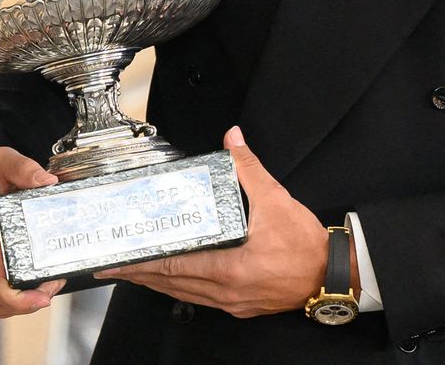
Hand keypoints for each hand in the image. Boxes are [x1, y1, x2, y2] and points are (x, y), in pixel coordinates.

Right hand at [0, 147, 65, 318]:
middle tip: (54, 286)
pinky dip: (10, 296)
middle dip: (25, 302)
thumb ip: (23, 167)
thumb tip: (47, 181)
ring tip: (48, 285)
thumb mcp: (1, 161)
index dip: (15, 294)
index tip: (41, 296)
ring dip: (19, 302)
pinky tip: (32, 283)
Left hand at [95, 126, 327, 317]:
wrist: (330, 273)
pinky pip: (201, 299)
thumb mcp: (276, 199)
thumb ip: (248, 168)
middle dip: (141, 275)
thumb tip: (233, 140)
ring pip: (185, 295)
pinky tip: (176, 279)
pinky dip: (182, 288)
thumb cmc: (304, 243)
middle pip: (173, 286)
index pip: (175, 267)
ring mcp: (233, 302)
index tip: (119, 261)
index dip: (144, 264)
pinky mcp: (241, 305)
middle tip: (114, 267)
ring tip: (136, 272)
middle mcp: (226, 292)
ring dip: (158, 284)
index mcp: (230, 269)